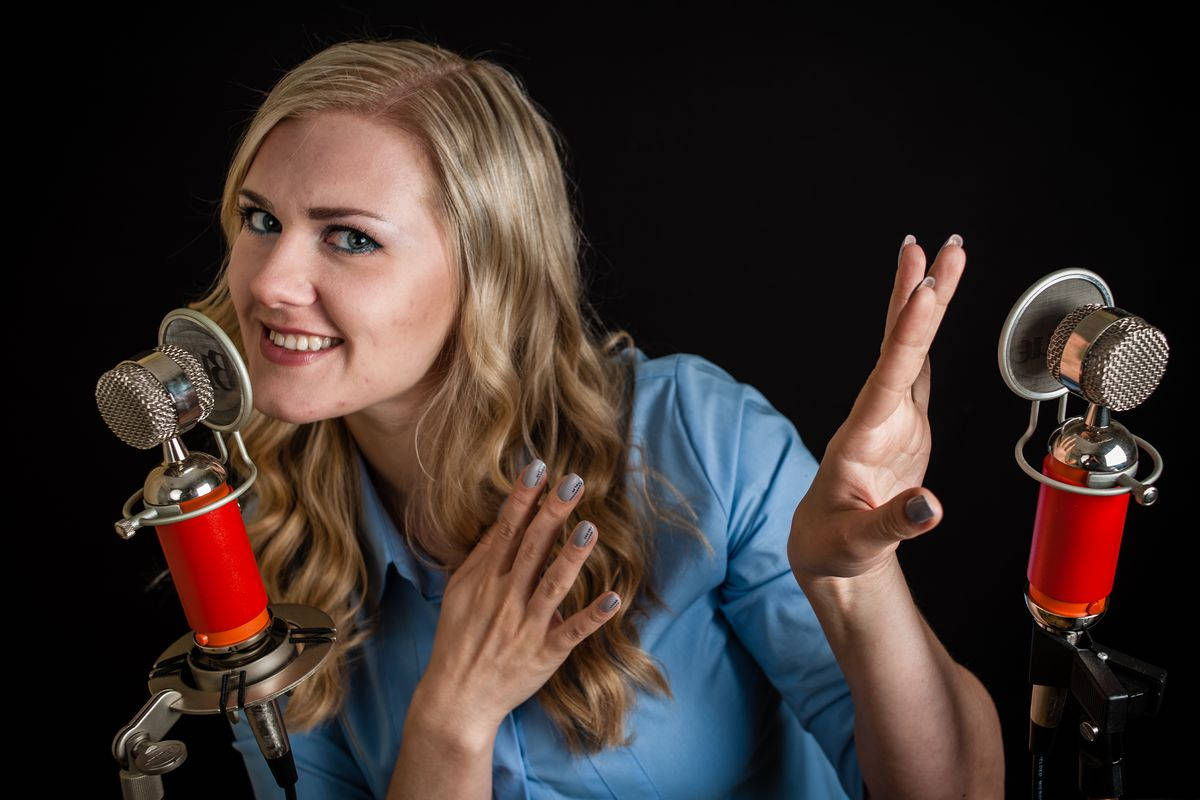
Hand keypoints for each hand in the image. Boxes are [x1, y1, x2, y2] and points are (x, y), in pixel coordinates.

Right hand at [410, 462, 619, 747]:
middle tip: (574, 482)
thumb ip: (481, 558)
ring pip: (552, 586)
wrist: (456, 698)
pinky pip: (572, 632)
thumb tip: (503, 522)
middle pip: (532, 548)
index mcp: (484, 580)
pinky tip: (614, 597)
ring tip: (591, 528)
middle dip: (552, 513)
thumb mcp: (458, 593)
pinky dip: (593, 616)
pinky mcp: (545, 654)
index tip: (538, 468)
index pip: (507, 531)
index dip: (523, 498)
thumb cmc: (458, 640)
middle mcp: (505, 598)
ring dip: (572, 557)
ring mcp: (526, 626)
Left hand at [787, 234, 965, 583]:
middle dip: (920, 296)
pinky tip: (932, 300)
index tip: (926, 292)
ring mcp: (891, 418)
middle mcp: (875, 418)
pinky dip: (925, 334)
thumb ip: (892, 525)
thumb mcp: (857, 544)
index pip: (889, 377)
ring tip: (943, 254)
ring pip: (908, 349)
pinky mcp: (904, 424)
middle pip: (900, 348)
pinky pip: (916, 368)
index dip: (909, 334)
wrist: (825, 550)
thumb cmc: (833, 546)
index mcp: (861, 439)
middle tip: (942, 245)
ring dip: (924, 302)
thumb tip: (931, 507)